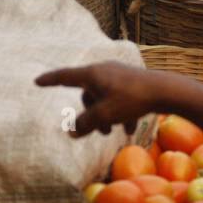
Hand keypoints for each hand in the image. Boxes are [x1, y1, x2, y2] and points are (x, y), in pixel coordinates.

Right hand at [35, 62, 166, 137]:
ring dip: (106, 116)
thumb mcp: (104, 115)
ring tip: (114, 132)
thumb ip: (84, 124)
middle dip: (91, 114)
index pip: (65, 76)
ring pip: (103, 98)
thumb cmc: (132, 100)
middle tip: (101, 132)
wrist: (165, 90)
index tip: (37, 81)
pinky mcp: (132, 81)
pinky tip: (131, 128)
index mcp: (92, 74)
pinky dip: (120, 113)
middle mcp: (103, 70)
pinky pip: (119, 98)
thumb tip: (71, 131)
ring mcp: (118, 74)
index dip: (50, 80)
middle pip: (87, 94)